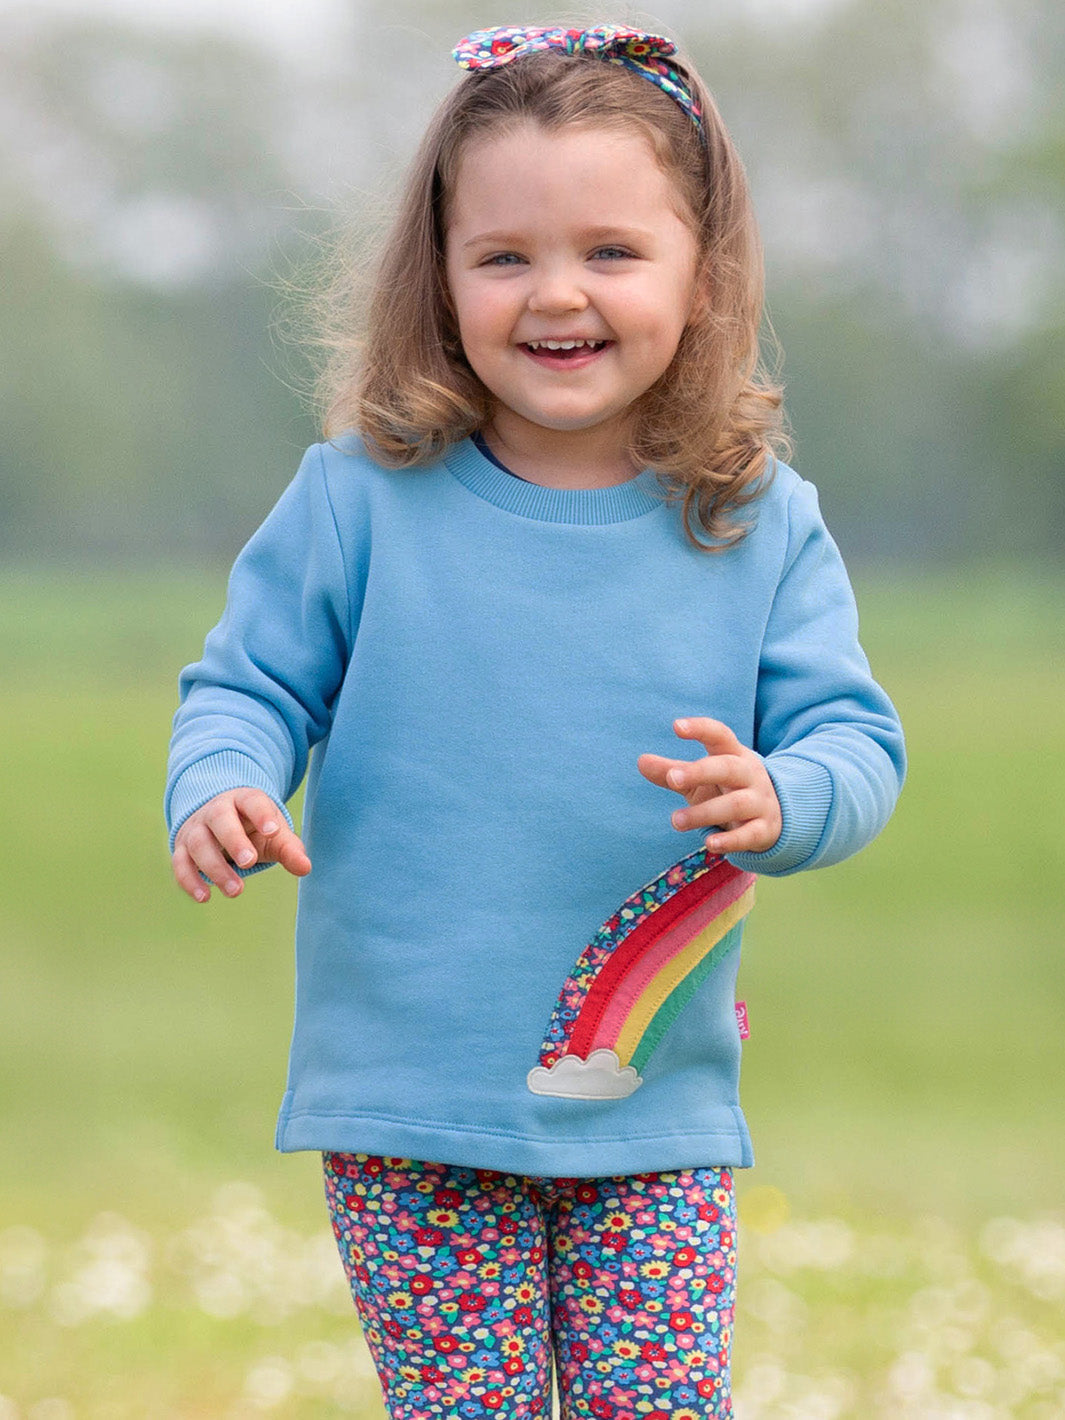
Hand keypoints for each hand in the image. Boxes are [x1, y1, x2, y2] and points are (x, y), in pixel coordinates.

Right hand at [171, 788, 310, 902]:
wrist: (219, 824)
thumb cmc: (253, 829)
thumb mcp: (273, 835)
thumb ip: (289, 849)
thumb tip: (305, 868)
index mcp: (243, 800)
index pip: (252, 801)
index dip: (262, 814)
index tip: (273, 831)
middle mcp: (216, 810)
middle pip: (220, 819)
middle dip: (233, 840)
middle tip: (249, 862)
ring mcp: (195, 828)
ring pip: (198, 843)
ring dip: (215, 868)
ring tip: (236, 891)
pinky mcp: (181, 849)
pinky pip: (180, 863)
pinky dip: (189, 880)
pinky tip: (204, 897)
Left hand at [637, 717, 781, 855]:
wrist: (772, 818)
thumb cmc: (726, 791)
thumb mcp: (699, 780)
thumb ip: (672, 771)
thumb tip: (641, 761)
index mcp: (734, 755)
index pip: (720, 735)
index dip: (701, 729)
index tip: (676, 726)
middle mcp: (750, 775)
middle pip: (728, 768)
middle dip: (700, 772)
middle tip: (672, 778)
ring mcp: (760, 802)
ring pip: (735, 804)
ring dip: (704, 813)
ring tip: (676, 821)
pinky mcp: (764, 830)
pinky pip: (749, 835)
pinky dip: (730, 841)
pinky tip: (710, 844)